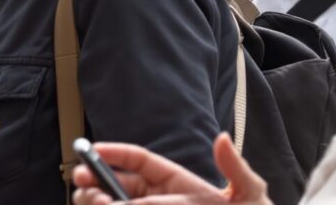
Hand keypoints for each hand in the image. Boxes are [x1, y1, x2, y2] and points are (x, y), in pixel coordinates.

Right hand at [70, 135, 267, 204]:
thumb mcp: (249, 195)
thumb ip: (235, 168)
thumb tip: (220, 137)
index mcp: (175, 183)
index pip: (137, 161)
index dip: (112, 154)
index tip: (92, 151)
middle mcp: (156, 200)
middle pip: (114, 185)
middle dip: (93, 181)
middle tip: (86, 186)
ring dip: (95, 201)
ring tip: (96, 203)